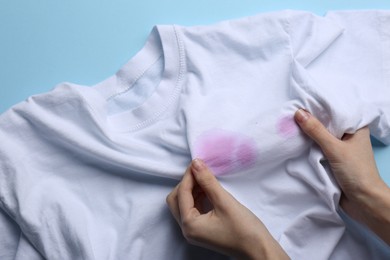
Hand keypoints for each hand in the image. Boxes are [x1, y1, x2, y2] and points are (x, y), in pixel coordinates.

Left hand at [166, 159, 288, 259]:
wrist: (259, 250)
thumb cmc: (244, 229)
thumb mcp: (225, 202)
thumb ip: (208, 181)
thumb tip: (196, 164)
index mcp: (189, 224)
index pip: (182, 193)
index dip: (189, 176)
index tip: (198, 162)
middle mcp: (187, 229)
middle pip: (176, 200)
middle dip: (186, 183)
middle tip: (200, 171)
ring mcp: (194, 231)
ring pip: (184, 204)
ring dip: (192, 189)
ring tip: (205, 178)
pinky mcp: (202, 230)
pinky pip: (193, 209)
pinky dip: (197, 197)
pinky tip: (208, 189)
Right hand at [295, 109, 389, 244]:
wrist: (363, 201)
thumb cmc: (356, 172)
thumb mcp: (334, 149)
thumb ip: (316, 131)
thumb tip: (299, 113)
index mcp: (356, 128)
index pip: (336, 110)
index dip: (320, 105)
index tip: (302, 100)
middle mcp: (349, 136)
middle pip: (327, 123)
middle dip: (311, 120)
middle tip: (291, 112)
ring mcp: (340, 148)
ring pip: (321, 137)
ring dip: (308, 135)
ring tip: (290, 124)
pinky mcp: (333, 160)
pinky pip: (318, 149)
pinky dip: (309, 147)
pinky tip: (296, 141)